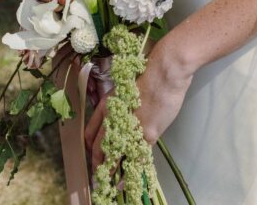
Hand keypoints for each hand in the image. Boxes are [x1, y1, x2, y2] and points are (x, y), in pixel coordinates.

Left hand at [84, 36, 193, 177]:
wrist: (165, 72)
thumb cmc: (150, 75)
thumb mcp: (128, 91)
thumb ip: (123, 107)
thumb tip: (125, 119)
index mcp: (106, 105)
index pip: (91, 134)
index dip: (91, 149)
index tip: (93, 158)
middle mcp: (113, 118)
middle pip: (98, 149)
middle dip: (97, 166)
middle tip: (99, 177)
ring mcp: (129, 127)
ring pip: (115, 156)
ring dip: (112, 172)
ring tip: (111, 184)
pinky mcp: (146, 134)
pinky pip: (136, 157)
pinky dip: (132, 171)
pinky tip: (130, 179)